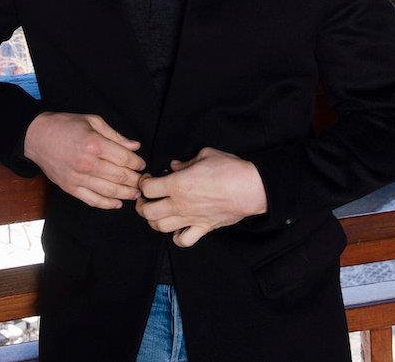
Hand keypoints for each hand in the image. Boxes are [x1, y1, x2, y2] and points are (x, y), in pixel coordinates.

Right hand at [23, 112, 144, 209]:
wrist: (37, 136)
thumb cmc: (65, 125)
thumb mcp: (93, 121)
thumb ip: (115, 136)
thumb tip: (135, 146)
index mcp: (94, 144)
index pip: (124, 159)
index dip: (137, 163)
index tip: (141, 164)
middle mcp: (87, 163)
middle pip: (120, 177)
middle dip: (135, 180)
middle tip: (143, 181)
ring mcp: (78, 178)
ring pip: (109, 191)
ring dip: (126, 194)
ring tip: (135, 194)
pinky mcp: (70, 188)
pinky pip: (92, 200)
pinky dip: (107, 204)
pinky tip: (117, 203)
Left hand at [135, 147, 267, 246]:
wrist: (252, 188)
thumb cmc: (231, 170)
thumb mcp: (206, 155)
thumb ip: (186, 162)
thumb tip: (176, 165)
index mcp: (178, 184)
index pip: (148, 188)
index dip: (143, 183)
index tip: (147, 179)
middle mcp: (180, 204)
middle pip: (148, 212)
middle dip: (141, 205)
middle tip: (145, 198)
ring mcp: (190, 218)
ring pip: (160, 227)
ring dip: (154, 221)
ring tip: (157, 213)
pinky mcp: (203, 228)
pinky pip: (184, 240)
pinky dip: (177, 237)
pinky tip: (177, 229)